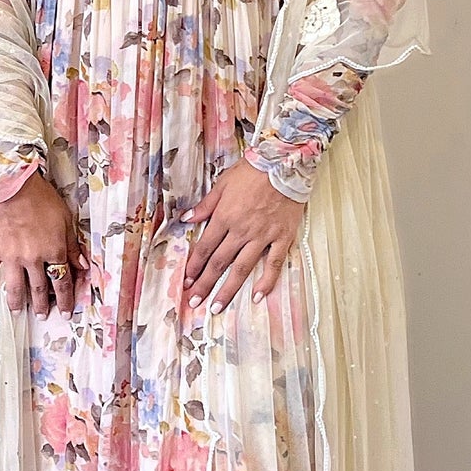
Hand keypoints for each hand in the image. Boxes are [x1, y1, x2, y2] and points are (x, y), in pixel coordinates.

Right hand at [0, 170, 86, 315]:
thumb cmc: (40, 197)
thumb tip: (82, 265)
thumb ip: (72, 245)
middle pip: (40, 288)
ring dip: (17, 303)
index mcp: (53, 251)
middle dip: (42, 305)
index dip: (66, 299)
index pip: (62, 281)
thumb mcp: (65, 219)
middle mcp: (33, 259)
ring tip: (17, 313)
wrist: (12, 186)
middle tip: (42, 316)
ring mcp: (11, 257)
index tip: (66, 312)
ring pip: (16, 287)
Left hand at [182, 158, 303, 312]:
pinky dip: (266, 281)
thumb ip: (205, 205)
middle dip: (204, 284)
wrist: (284, 163)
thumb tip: (186, 218)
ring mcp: (263, 236)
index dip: (194, 266)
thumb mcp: (223, 184)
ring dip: (228, 289)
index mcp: (225, 217)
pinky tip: (257, 296)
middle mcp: (241, 231)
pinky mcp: (282, 237)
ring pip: (242, 268)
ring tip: (217, 307)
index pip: (205, 247)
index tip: (186, 281)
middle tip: (194, 302)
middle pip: (219, 263)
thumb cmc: (253, 171)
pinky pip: (273, 263)